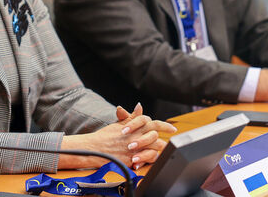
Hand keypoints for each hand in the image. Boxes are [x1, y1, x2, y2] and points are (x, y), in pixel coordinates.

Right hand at [59, 103, 175, 169]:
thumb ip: (132, 117)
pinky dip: (148, 160)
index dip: (165, 126)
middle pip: (156, 136)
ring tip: (158, 152)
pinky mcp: (131, 158)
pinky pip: (146, 160)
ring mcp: (134, 147)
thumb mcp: (120, 123)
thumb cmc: (105, 136)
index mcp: (134, 125)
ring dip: (157, 151)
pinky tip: (148, 159)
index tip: (173, 129)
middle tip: (168, 143)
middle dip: (163, 140)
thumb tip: (139, 106)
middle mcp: (136, 135)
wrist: (94, 148)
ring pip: (153, 149)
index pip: (153, 123)